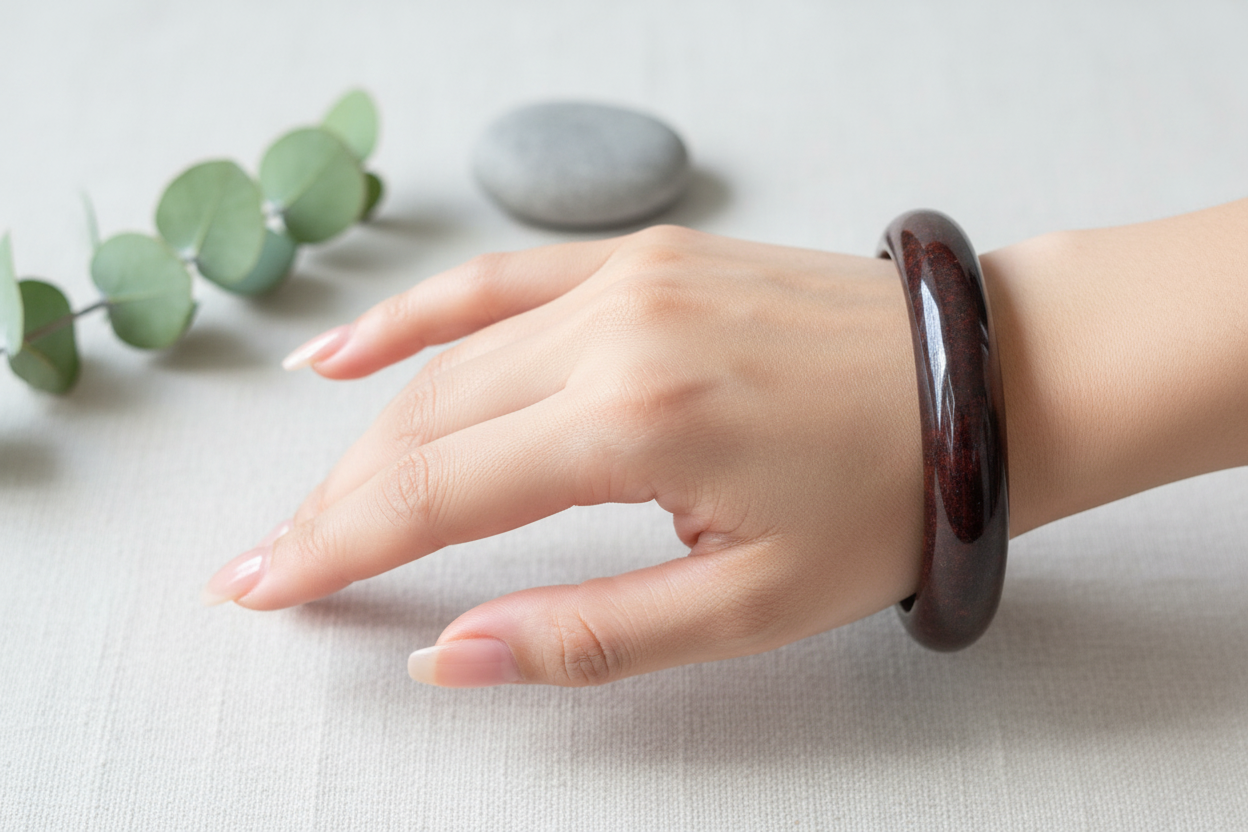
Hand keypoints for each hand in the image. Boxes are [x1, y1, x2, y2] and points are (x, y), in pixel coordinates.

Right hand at [205, 225, 936, 686]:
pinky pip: (502, 279)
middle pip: (427, 425)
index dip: (337, 548)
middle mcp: (614, 331)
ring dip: (372, 432)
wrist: (983, 382)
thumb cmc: (885, 500)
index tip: (264, 586)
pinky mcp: (646, 256)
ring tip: (315, 496)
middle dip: (341, 503)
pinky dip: (418, 317)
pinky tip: (348, 354)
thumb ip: (589, 633)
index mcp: (637, 424)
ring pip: (453, 358)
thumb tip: (450, 658)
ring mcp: (627, 277)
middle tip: (278, 560)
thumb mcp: (750, 606)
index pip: (437, 494)